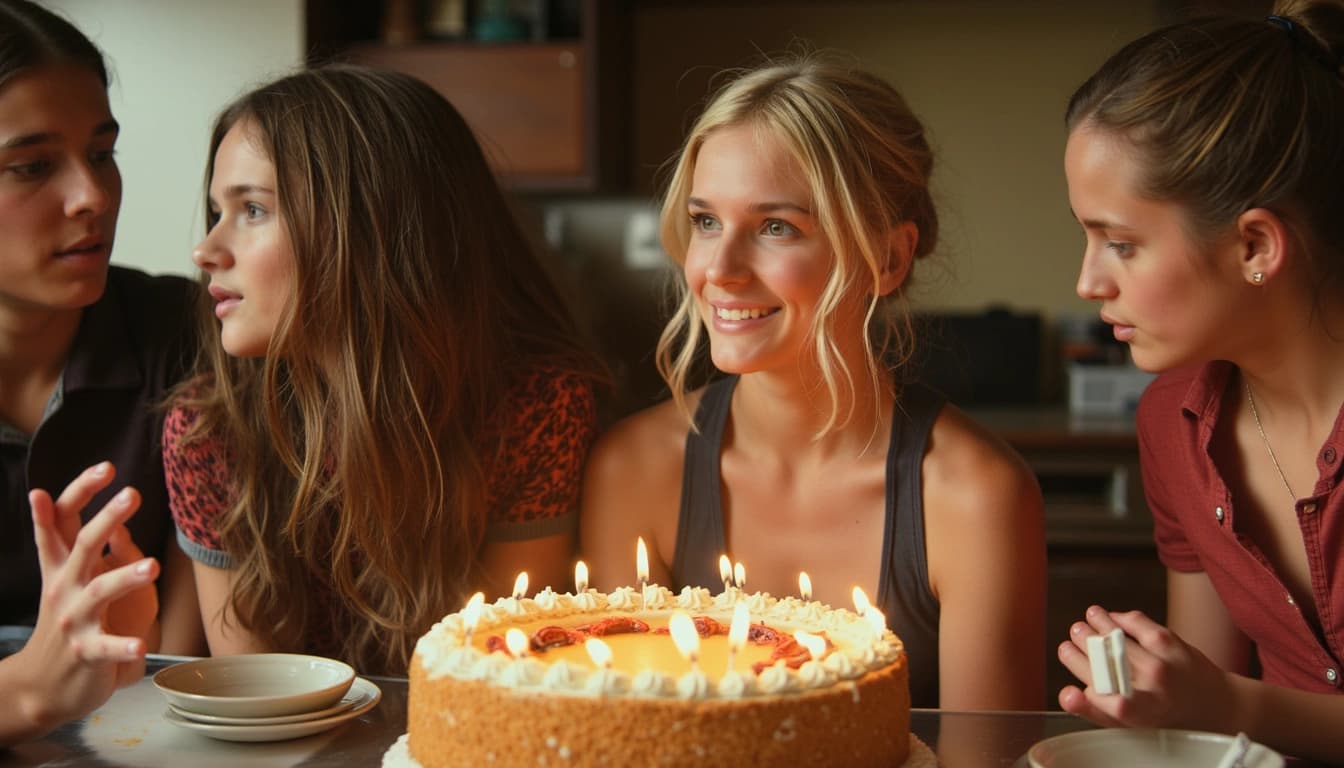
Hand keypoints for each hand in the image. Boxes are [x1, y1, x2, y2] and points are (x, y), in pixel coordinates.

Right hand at [9, 463, 160, 739]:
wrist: (42, 685)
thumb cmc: (70, 624)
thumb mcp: (73, 582)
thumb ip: (88, 550)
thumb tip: (114, 520)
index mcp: (63, 568)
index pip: (65, 521)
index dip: (81, 492)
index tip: (105, 466)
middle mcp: (64, 588)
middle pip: (82, 546)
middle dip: (105, 519)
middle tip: (133, 494)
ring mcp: (74, 620)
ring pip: (98, 592)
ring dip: (124, 577)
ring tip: (153, 567)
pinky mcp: (87, 653)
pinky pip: (106, 648)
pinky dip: (123, 647)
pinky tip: (141, 646)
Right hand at [1057, 605, 1235, 731]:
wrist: (1217, 705)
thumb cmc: (1167, 717)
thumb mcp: (1133, 726)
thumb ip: (1097, 712)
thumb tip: (1066, 693)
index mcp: (1141, 714)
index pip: (1101, 695)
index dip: (1079, 681)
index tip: (1069, 671)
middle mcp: (1152, 687)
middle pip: (1102, 660)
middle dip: (1079, 645)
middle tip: (1072, 639)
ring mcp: (1161, 662)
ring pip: (1114, 636)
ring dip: (1094, 623)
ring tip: (1085, 621)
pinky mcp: (1171, 642)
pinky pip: (1134, 621)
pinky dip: (1118, 617)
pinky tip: (1111, 618)